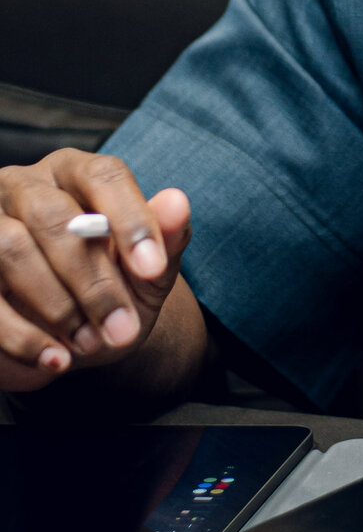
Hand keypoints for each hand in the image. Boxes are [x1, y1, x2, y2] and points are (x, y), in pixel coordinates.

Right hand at [0, 152, 190, 392]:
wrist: (72, 336)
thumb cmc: (114, 288)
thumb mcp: (147, 271)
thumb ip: (167, 237)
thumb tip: (177, 202)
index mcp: (77, 171)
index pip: (103, 176)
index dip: (130, 219)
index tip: (153, 269)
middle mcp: (25, 186)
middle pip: (53, 216)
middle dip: (92, 280)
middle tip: (122, 329)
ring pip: (10, 249)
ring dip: (56, 306)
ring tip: (90, 343)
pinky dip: (21, 335)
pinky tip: (55, 360)